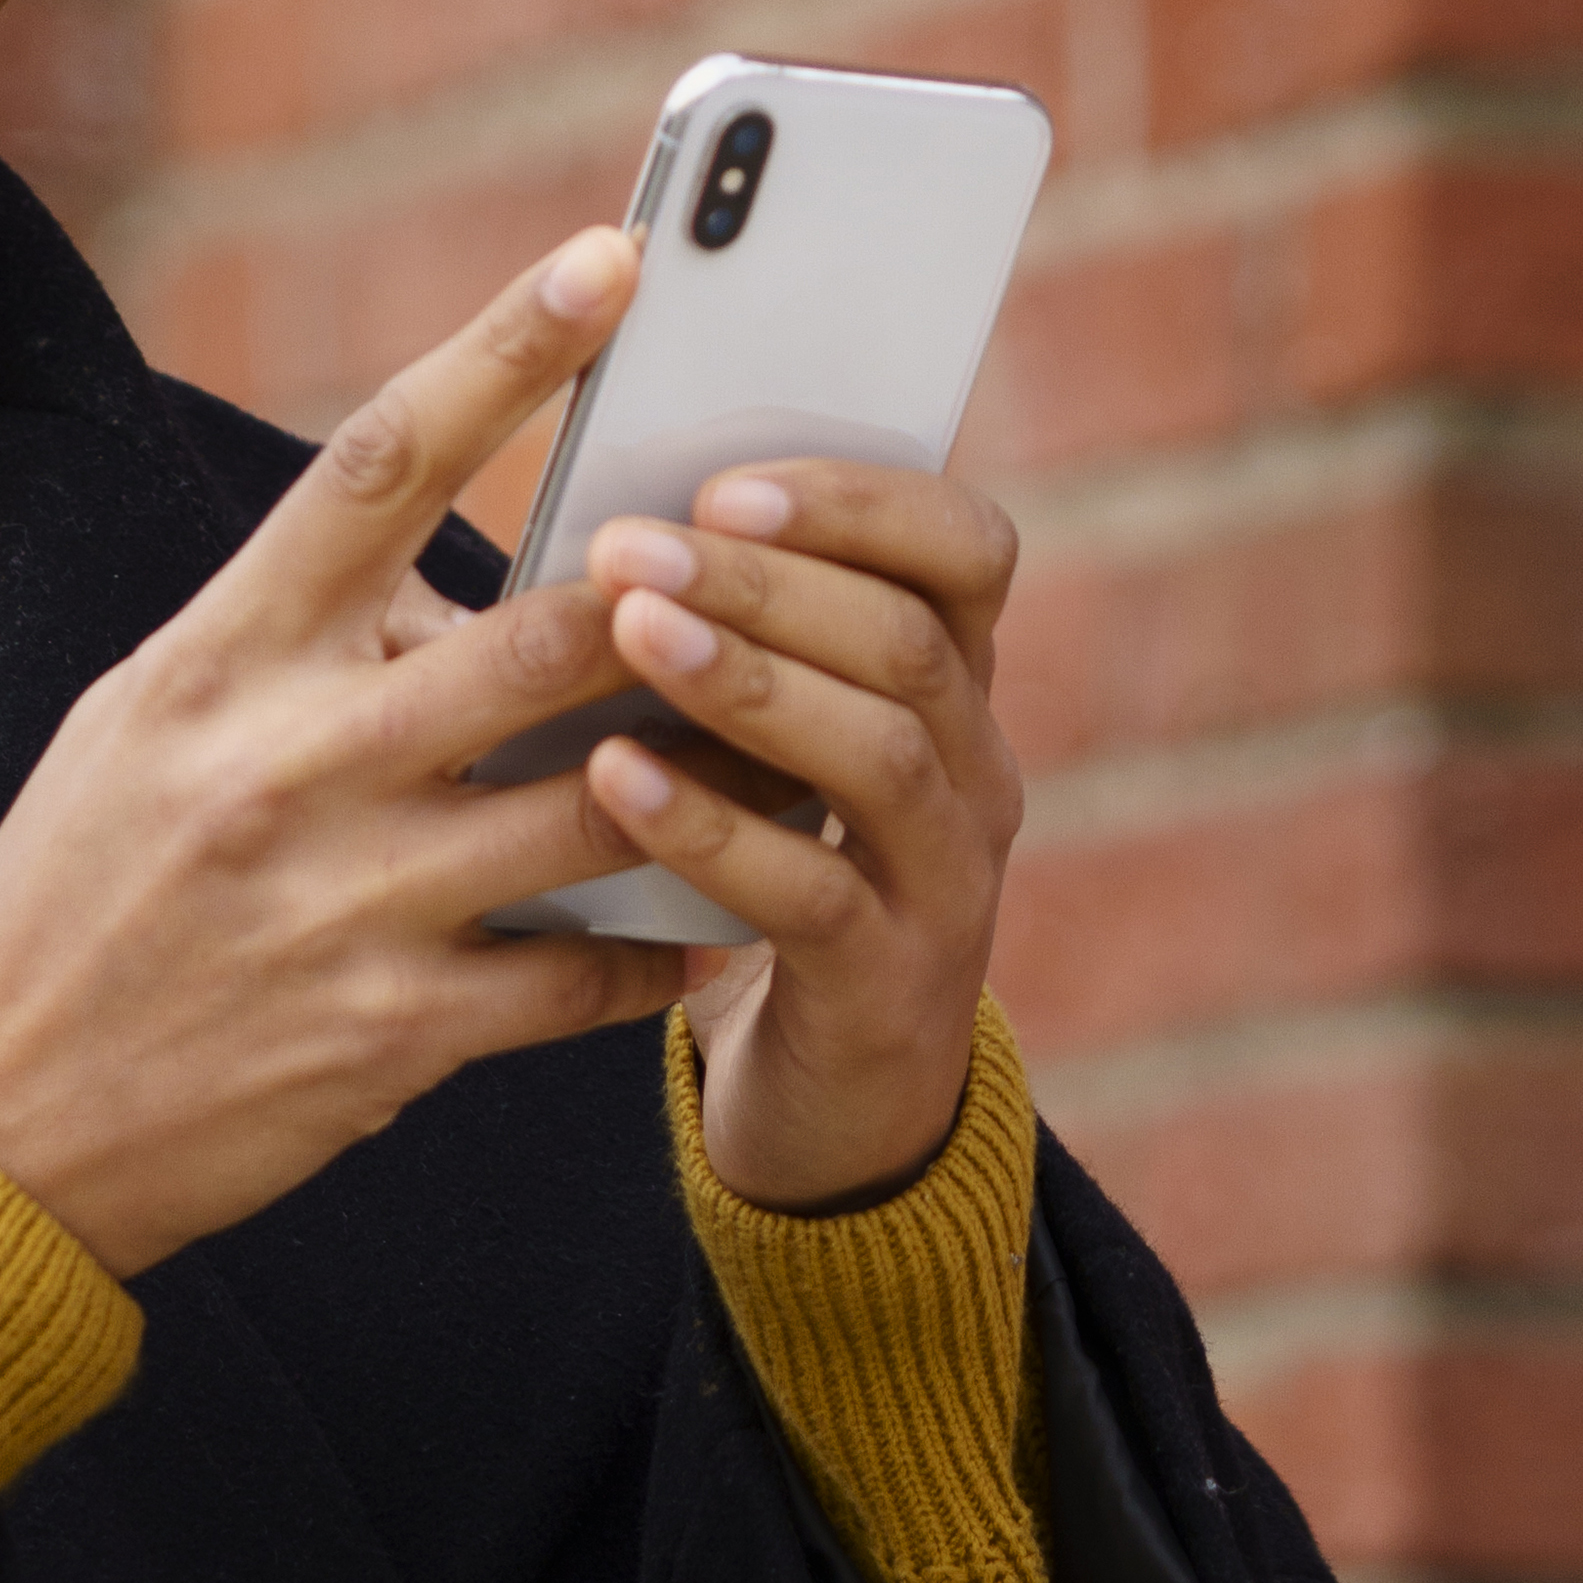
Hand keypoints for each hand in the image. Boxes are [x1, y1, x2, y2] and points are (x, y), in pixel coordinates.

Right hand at [0, 231, 713, 1277]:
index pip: (375, 461)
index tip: (612, 257)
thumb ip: (292, 642)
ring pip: (596, 809)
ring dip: (711, 773)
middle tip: (771, 539)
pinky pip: (579, 977)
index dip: (504, 350)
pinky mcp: (391, 1035)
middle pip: (535, 638)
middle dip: (668, 590)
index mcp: (219, 657)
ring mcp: (346, 903)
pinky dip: (662, 946)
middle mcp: (285, 763)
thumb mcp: (151, 723)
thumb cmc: (79, 892)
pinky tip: (718, 922)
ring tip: (799, 735)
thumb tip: (447, 576)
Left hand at [572, 458, 1023, 1214]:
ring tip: (632, 631)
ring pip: (882, 757)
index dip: (860, 501)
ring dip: (750, 681)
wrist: (831, 1100)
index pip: (968, 549)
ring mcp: (949, 886)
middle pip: (909, 642)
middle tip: (626, 543)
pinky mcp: (889, 990)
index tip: (724, 481)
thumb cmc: (764, 868)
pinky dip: (713, 829)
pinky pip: (812, 896)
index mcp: (954, 684)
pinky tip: (616, 780)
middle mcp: (978, 773)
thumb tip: (604, 514)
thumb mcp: (772, 742)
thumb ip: (733, 635)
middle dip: (767, 581)